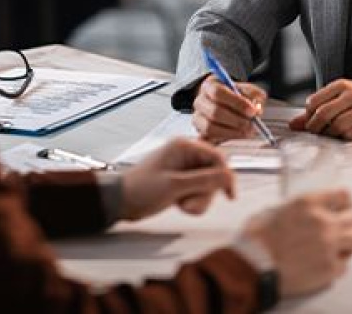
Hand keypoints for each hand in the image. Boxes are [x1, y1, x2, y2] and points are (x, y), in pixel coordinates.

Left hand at [120, 137, 234, 220]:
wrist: (121, 201)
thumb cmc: (141, 189)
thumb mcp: (175, 186)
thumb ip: (204, 180)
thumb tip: (229, 175)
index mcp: (183, 146)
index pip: (217, 157)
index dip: (226, 176)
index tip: (229, 195)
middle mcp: (185, 154)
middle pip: (214, 173)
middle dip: (205, 193)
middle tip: (189, 203)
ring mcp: (184, 168)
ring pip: (208, 185)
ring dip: (199, 200)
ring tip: (181, 205)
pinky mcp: (182, 181)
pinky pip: (199, 192)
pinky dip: (193, 201)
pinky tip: (179, 204)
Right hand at [191, 75, 267, 143]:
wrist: (230, 106)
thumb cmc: (238, 97)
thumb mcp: (249, 91)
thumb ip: (255, 96)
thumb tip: (256, 109)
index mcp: (210, 86)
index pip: (218, 92)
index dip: (236, 103)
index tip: (252, 111)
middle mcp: (200, 101)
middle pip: (214, 112)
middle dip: (236, 120)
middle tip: (252, 124)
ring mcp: (198, 118)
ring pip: (210, 128)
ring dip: (232, 132)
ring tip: (247, 131)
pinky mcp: (200, 133)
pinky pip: (210, 139)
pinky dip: (225, 138)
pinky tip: (237, 134)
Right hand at [241, 188, 351, 296]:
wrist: (253, 264)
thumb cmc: (258, 238)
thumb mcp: (276, 210)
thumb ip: (299, 209)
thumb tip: (310, 212)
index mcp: (308, 203)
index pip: (342, 196)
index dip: (342, 202)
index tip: (342, 207)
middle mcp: (323, 222)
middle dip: (349, 223)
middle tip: (342, 228)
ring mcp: (329, 245)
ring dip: (348, 242)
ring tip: (338, 246)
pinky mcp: (330, 268)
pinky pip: (344, 264)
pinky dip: (337, 263)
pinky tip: (324, 262)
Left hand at [289, 79, 351, 139]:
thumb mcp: (341, 97)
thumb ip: (318, 109)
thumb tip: (292, 125)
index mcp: (341, 85)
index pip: (314, 101)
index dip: (308, 115)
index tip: (310, 122)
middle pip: (323, 114)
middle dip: (314, 128)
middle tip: (315, 133)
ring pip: (336, 126)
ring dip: (329, 135)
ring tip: (330, 135)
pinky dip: (344, 138)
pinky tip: (345, 136)